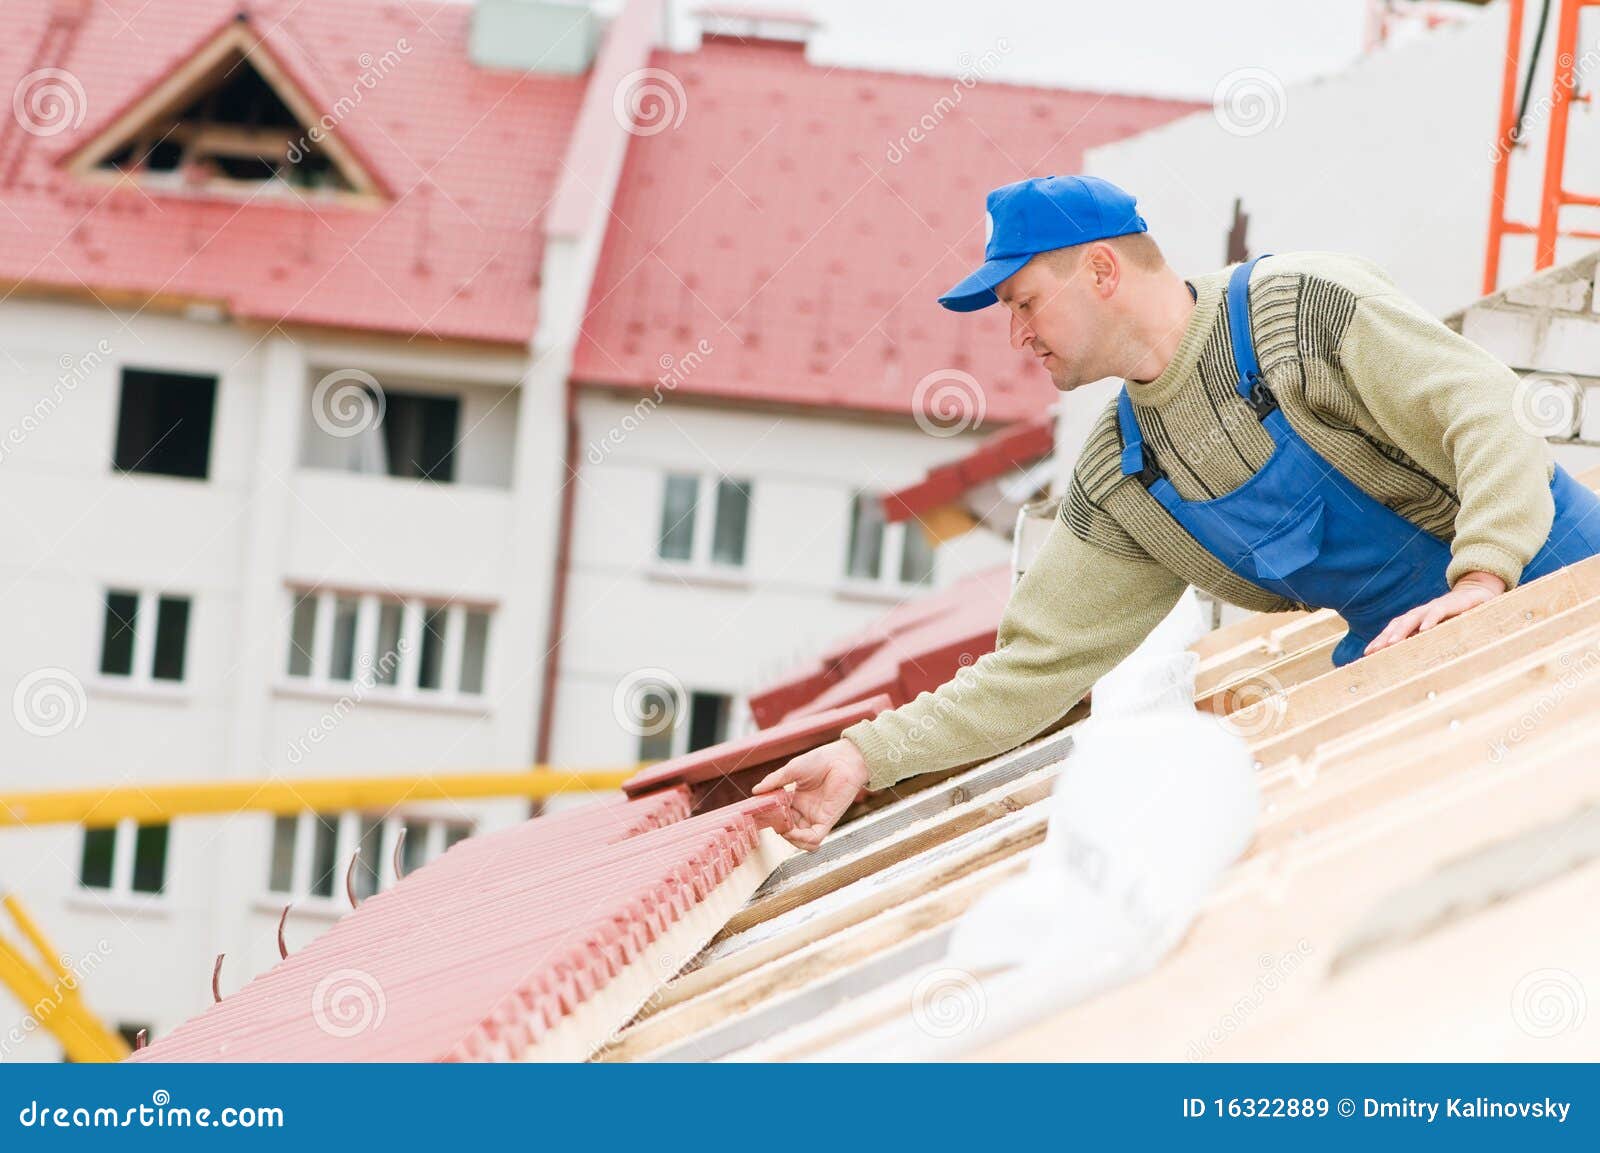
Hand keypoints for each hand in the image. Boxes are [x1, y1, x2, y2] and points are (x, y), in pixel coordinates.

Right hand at [751, 738, 871, 850]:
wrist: (843, 758)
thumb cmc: (821, 760)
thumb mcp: (792, 770)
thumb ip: (774, 781)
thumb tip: (755, 791)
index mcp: (797, 800)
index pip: (780, 816)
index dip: (771, 818)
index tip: (761, 814)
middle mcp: (806, 811)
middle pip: (788, 830)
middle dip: (779, 828)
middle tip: (771, 820)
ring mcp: (816, 817)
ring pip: (800, 840)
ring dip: (789, 838)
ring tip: (782, 827)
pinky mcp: (827, 821)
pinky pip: (813, 839)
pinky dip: (802, 840)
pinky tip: (792, 832)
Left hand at [1364, 570, 1505, 655]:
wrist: (1478, 593)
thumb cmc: (1458, 616)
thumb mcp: (1442, 631)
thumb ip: (1429, 642)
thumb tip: (1417, 664)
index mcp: (1417, 620)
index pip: (1394, 629)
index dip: (1380, 640)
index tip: (1367, 654)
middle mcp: (1421, 613)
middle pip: (1398, 624)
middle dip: (1384, 637)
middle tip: (1374, 651)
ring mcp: (1434, 607)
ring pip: (1413, 617)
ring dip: (1402, 630)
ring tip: (1392, 643)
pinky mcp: (1451, 604)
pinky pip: (1438, 612)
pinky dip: (1430, 620)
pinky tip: (1424, 630)